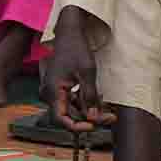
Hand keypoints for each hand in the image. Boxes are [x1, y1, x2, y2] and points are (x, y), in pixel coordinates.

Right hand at [41, 7, 111, 131]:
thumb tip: (93, 118)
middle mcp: (49, 94)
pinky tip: (99, 101)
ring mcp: (53, 92)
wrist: (69, 33)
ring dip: (90, 111)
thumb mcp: (87, 72)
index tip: (94, 126)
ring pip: (72, 110)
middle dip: (90, 118)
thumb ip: (90, 97)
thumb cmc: (76, 49)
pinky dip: (85, 103)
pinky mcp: (59, 89)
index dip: (77, 126)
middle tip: (110, 118)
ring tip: (109, 111)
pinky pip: (71, 101)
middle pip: (69, 115)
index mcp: (52, 91)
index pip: (61, 119)